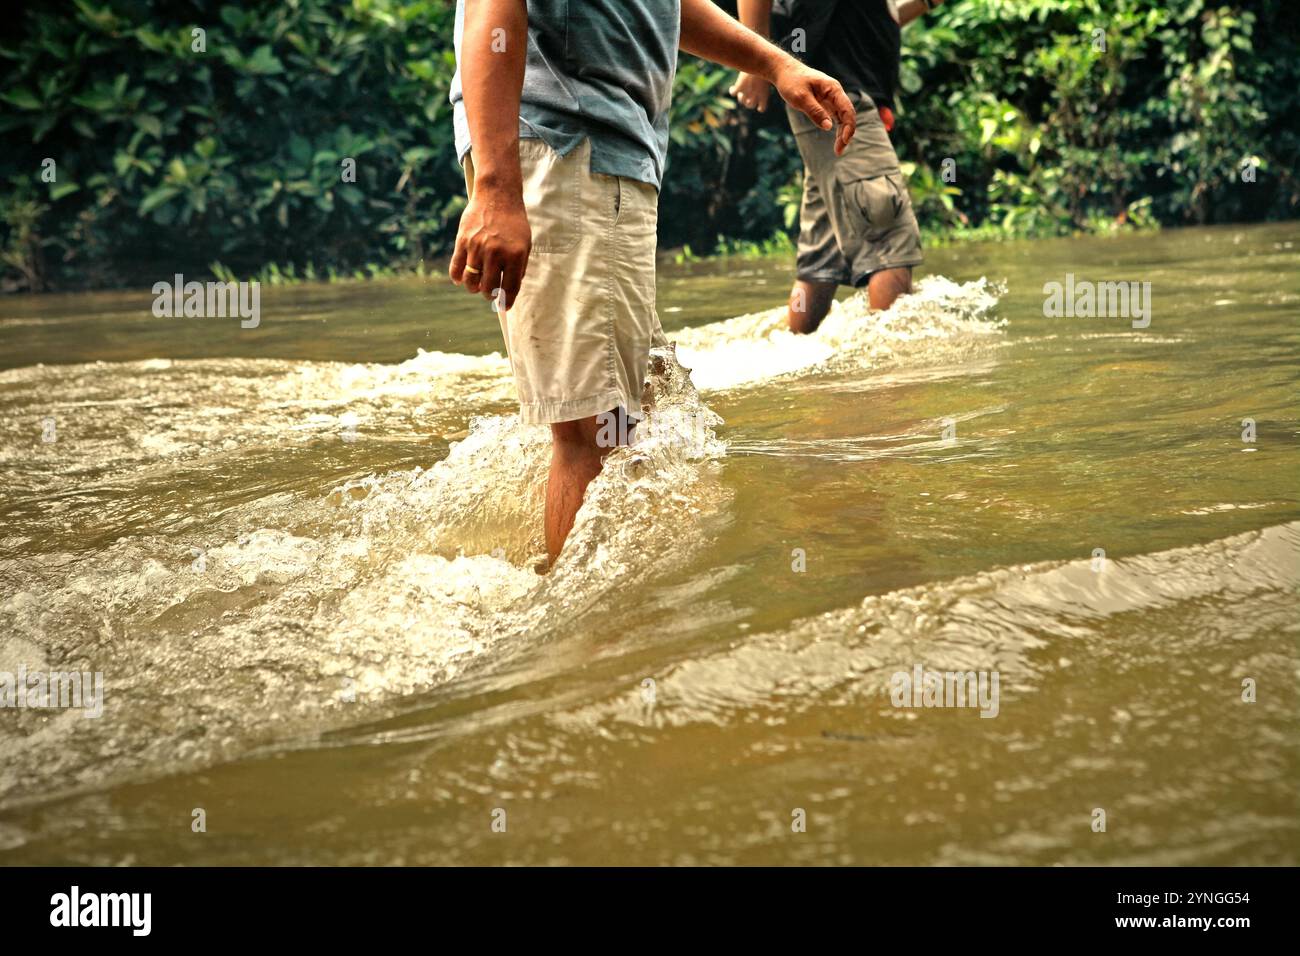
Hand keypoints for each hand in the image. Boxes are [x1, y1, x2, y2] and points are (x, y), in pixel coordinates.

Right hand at [449, 184, 531, 309]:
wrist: (497, 195)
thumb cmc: (513, 223)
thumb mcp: (525, 244)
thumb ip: (518, 267)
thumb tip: (509, 290)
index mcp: (514, 255)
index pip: (510, 288)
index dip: (507, 301)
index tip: (504, 307)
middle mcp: (495, 253)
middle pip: (488, 288)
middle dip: (490, 296)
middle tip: (490, 294)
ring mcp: (477, 247)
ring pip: (471, 282)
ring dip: (474, 289)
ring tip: (477, 286)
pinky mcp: (462, 241)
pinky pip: (456, 268)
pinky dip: (458, 278)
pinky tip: (462, 279)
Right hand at [729, 71, 770, 111]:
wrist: (761, 61)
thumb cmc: (767, 67)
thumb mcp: (769, 77)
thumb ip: (765, 85)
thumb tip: (760, 86)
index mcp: (764, 96)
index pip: (762, 108)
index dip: (760, 106)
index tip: (758, 103)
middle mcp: (756, 97)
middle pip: (750, 105)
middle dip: (748, 101)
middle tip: (748, 94)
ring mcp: (747, 92)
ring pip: (741, 100)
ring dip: (741, 96)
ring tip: (741, 90)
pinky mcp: (739, 87)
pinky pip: (733, 93)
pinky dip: (732, 91)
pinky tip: (732, 87)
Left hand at [770, 58, 856, 154]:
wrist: (784, 72)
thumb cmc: (791, 82)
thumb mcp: (801, 98)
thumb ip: (815, 111)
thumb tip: (828, 127)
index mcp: (833, 89)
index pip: (847, 109)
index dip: (848, 126)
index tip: (844, 141)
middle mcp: (835, 93)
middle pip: (847, 115)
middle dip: (846, 133)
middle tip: (839, 151)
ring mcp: (831, 99)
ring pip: (842, 118)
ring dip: (842, 133)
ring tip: (837, 150)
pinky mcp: (825, 104)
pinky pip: (835, 118)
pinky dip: (836, 129)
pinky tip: (836, 140)